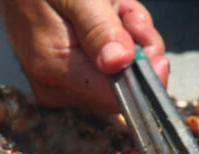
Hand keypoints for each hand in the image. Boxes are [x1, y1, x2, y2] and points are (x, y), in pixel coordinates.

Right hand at [0, 0, 168, 111]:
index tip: (144, 36)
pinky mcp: (70, 77)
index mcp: (54, 71)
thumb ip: (98, 28)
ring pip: (122, 72)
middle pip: (123, 84)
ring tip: (111, 7)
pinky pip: (109, 66)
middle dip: (134, 45)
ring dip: (128, 36)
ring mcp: (64, 84)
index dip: (143, 71)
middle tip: (124, 13)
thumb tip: (119, 62)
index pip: (116, 99)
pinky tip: (105, 15)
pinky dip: (117, 38)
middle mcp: (58, 88)